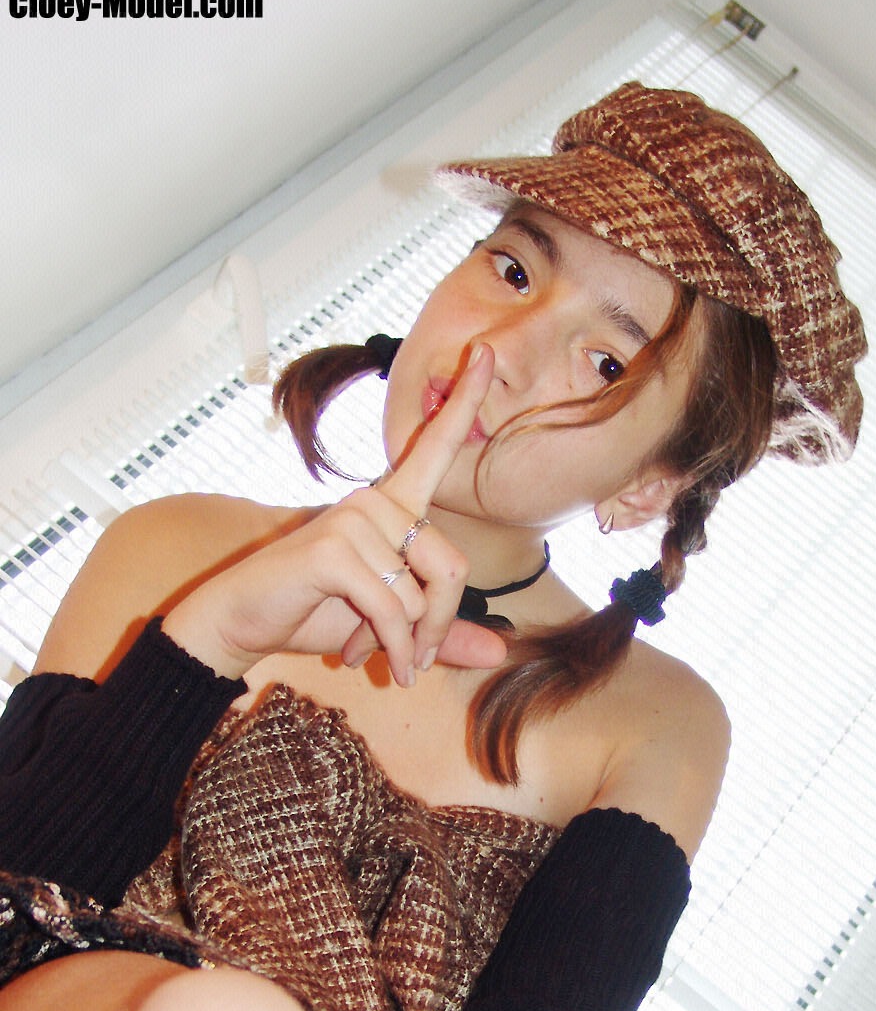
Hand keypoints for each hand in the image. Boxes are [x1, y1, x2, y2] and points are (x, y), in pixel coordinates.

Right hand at [161, 343, 504, 683]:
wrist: (243, 623)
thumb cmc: (314, 614)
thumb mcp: (390, 628)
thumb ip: (440, 633)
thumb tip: (497, 652)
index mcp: (390, 506)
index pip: (434, 446)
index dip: (464, 402)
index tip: (487, 351)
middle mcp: (375, 502)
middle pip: (453, 568)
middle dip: (439, 626)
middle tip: (413, 658)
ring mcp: (353, 519)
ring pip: (421, 598)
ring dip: (402, 641)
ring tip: (360, 646)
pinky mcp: (333, 548)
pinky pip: (393, 611)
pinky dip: (391, 647)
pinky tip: (360, 659)